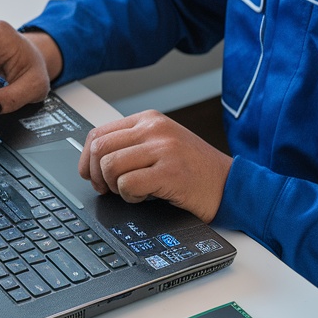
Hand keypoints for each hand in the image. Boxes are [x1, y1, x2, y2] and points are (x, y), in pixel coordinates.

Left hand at [78, 109, 231, 223]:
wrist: (230, 184)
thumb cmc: (195, 169)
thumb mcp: (162, 145)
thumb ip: (132, 145)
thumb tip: (94, 161)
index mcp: (149, 120)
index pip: (99, 133)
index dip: (87, 159)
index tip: (91, 175)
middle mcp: (155, 129)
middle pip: (100, 149)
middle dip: (97, 175)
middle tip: (107, 189)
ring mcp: (163, 149)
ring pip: (110, 166)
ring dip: (114, 187)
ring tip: (132, 192)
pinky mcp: (170, 172)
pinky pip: (128, 184)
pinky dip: (130, 197)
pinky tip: (145, 197)